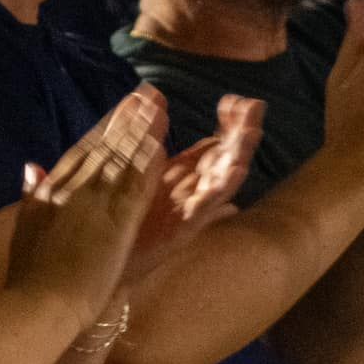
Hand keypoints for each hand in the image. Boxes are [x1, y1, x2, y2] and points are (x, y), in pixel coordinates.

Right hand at [8, 88, 165, 326]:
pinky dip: (146, 165)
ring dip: (141, 132)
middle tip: (147, 94)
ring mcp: (93, 205)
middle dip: (127, 119)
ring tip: (159, 107)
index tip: (121, 108)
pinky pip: (134, 188)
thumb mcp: (25, 227)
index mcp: (51, 190)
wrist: (36, 304)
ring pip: (121, 159)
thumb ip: (31, 193)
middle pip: (104, 147)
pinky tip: (162, 147)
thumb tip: (31, 166)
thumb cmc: (27, 276)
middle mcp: (72, 189)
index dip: (105, 127)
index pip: (82, 151)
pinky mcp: (114, 225)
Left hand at [123, 93, 263, 281]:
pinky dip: (219, 193)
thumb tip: (157, 101)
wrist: (108, 263)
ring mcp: (190, 212)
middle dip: (243, 133)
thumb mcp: (145, 174)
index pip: (217, 145)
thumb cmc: (129, 221)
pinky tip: (233, 174)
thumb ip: (155, 144)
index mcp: (186, 177)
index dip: (229, 123)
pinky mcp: (180, 232)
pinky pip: (205, 212)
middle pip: (227, 158)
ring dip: (239, 157)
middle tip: (255, 106)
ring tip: (253, 134)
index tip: (233, 100)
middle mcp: (194, 192)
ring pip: (223, 182)